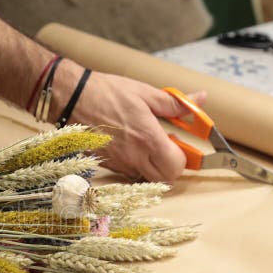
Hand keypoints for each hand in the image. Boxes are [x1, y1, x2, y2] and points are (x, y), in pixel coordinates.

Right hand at [58, 64, 206, 182]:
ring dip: (149, 165)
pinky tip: (125, 144)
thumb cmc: (108, 93)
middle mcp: (134, 156)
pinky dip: (131, 163)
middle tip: (164, 149)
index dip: (182, 158)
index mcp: (148, 138)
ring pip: (144, 176)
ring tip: (142, 143)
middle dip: (168, 167)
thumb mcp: (145, 93)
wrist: (72, 98)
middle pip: (163, 179)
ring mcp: (118, 163)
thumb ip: (175, 103)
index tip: (177, 145)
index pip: (176, 167)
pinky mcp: (106, 164)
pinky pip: (126, 171)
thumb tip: (200, 99)